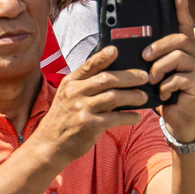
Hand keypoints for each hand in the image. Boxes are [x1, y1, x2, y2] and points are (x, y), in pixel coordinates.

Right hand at [35, 44, 148, 165]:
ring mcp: (81, 108)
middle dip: (129, 77)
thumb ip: (85, 85)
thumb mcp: (67, 96)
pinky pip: (115, 118)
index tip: (115, 49)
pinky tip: (136, 117)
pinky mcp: (89, 125)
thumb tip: (115, 78)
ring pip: (113, 97)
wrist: (50, 143)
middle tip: (144, 77)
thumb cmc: (65, 117)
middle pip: (106, 79)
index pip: (88, 66)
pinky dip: (129, 117)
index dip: (102, 57)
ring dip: (132, 96)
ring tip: (143, 97)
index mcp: (70, 82)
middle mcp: (75, 93)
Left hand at [147, 0, 194, 142]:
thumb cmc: (167, 93)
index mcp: (189, 50)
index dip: (181, 9)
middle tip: (145, 57)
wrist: (180, 120)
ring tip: (152, 80)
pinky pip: (179, 78)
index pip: (185, 25)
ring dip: (159, 68)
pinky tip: (163, 93)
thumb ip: (155, 57)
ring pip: (178, 57)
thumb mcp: (159, 72)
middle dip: (158, 47)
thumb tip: (137, 45)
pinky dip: (166, 85)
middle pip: (179, 40)